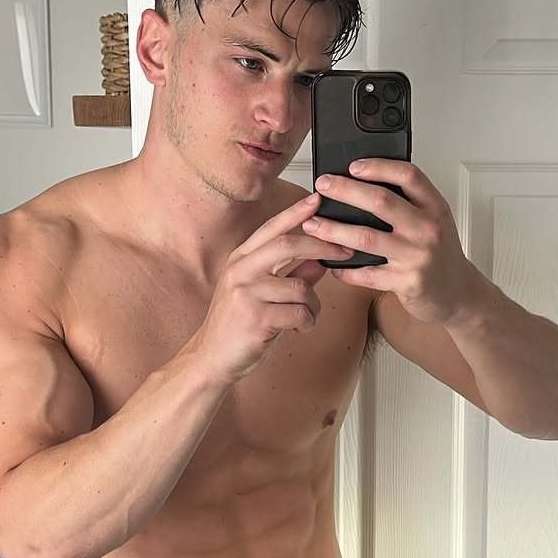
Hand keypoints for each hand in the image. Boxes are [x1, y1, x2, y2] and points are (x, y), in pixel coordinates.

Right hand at [191, 192, 354, 385]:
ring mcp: (246, 293)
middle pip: (287, 245)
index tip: (317, 200)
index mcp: (241, 260)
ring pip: (301, 287)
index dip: (296, 213)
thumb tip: (321, 261)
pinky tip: (298, 329)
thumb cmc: (239, 325)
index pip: (272, 229)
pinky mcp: (255, 317)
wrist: (213, 357)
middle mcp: (241, 271)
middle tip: (345, 250)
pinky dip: (307, 322)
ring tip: (306, 317)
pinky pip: (299, 312)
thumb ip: (292, 275)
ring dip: (313, 304)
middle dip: (321, 245)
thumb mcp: (263, 294)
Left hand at [304, 160, 478, 325]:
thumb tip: (366, 183)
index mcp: (435, 207)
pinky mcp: (406, 282)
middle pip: (380, 201)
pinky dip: (345, 270)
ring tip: (312, 225)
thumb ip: (410, 203)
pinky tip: (331, 265)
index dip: (378, 166)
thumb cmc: (441, 255)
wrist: (459, 294)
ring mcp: (416, 257)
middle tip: (322, 186)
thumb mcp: (435, 221)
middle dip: (345, 190)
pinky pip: (367, 274)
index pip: (408, 176)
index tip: (352, 165)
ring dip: (333, 230)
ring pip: (366, 237)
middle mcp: (427, 229)